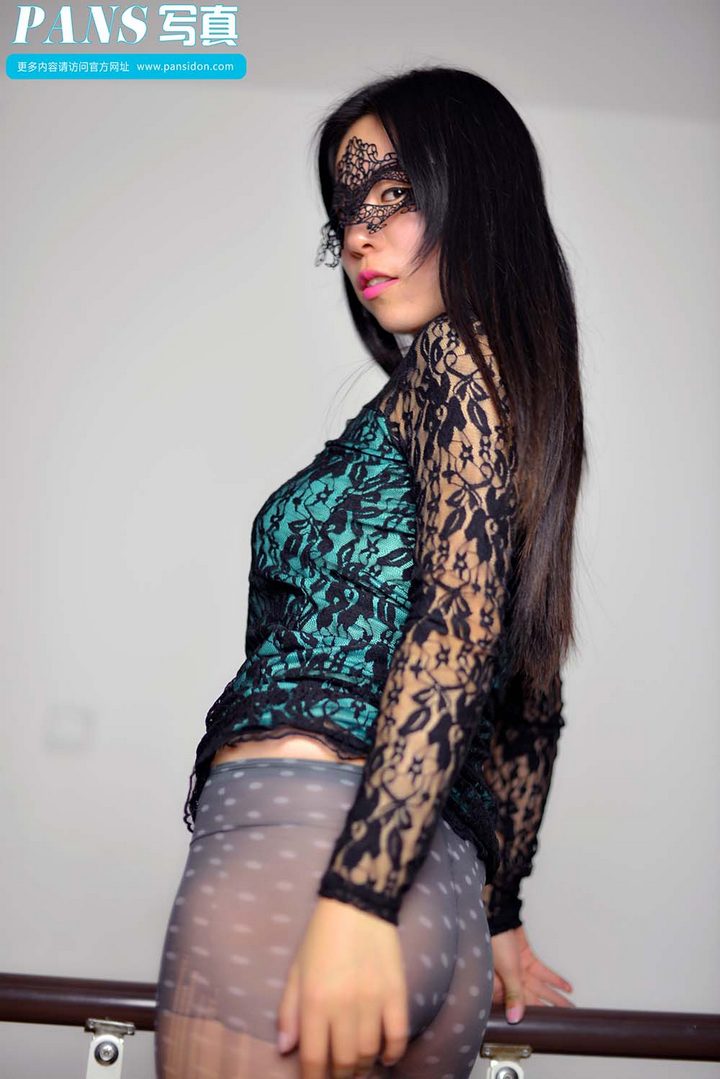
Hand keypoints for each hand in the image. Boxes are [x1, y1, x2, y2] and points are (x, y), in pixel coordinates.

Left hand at [276, 896, 408, 1078]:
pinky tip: (386, 1057)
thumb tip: (285, 1049)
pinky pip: (398, 1035)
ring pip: (370, 1053)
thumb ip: (289, 1011)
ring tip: (359, 1068)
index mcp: (315, 1002)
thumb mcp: (296, 971)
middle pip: (345, 1062)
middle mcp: (344, 1007)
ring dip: (363, 1067)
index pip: (314, 1059)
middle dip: (341, 1076)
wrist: (358, 904)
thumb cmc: (320, 938)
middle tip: (339, 1075)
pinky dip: (393, 1053)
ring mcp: (373, 1001)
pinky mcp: (396, 993)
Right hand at [491, 923, 574, 1022]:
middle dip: (547, 1009)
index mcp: (498, 986)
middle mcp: (507, 980)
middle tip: (564, 1020)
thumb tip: (515, 1018)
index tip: (544, 1029)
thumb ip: (514, 994)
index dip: (529, 1018)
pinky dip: (554, 979)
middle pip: (530, 998)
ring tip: (570, 1007)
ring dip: (554, 996)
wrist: (498, 916)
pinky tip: (566, 987)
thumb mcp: (506, 971)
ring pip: (539, 986)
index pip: (515, 1007)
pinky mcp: (526, 958)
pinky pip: (542, 972)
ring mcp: (518, 969)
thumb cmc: (494, 942)